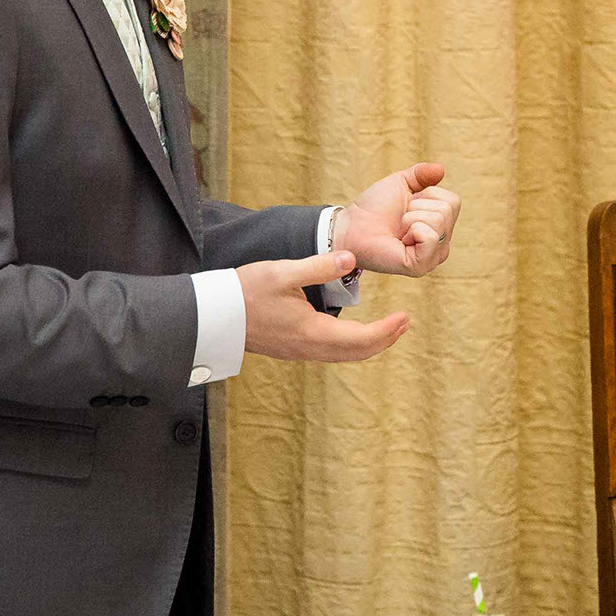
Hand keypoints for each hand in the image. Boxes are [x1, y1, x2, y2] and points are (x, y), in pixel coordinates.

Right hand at [239, 253, 410, 361]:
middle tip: (405, 323)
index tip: (404, 317)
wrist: (211, 316)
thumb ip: (318, 267)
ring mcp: (299, 352)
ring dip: (370, 345)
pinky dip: (351, 347)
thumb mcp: (282, 272)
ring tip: (389, 329)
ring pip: (344, 356)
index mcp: (311, 332)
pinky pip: (330, 354)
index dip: (387, 330)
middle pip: (357, 353)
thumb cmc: (244, 292)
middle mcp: (308, 348)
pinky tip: (355, 335)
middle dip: (384, 339)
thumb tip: (350, 259)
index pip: (361, 339)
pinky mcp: (291, 349)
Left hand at [338, 162, 460, 276]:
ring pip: (439, 220)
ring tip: (398, 230)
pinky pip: (430, 236)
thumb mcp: (400, 183)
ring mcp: (433, 257)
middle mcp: (442, 244)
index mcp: (441, 227)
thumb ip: (421, 174)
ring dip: (411, 218)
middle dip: (418, 206)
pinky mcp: (421, 266)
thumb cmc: (374, 208)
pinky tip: (400, 241)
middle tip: (400, 220)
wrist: (351, 226)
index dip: (427, 195)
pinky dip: (412, 230)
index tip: (408, 206)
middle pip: (447, 210)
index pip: (453, 201)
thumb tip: (440, 169)